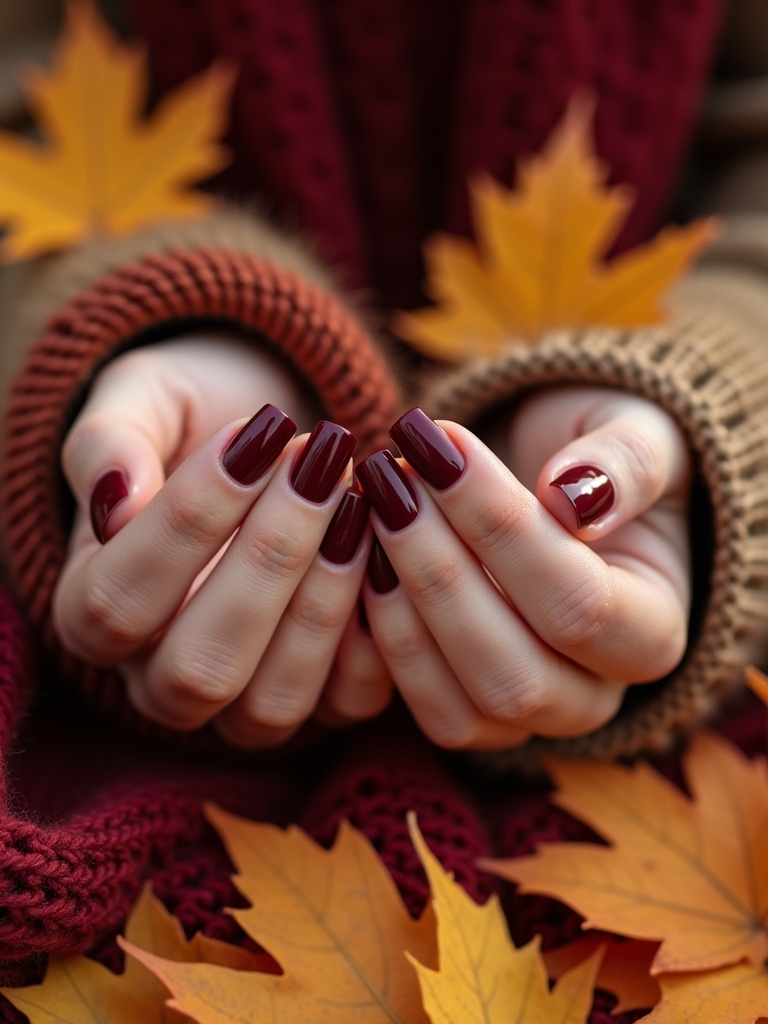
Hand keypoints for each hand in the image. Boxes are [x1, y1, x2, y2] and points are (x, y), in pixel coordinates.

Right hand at [52, 335, 391, 745]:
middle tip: (319, 463)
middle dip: (268, 561)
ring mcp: (240, 702)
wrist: (263, 441)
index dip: (186, 524)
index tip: (251, 434)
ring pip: (272, 703)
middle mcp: (158, 678)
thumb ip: (109, 443)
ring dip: (324, 600)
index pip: (116, 603)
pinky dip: (378, 630)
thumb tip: (115, 498)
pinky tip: (387, 548)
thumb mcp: (140, 404)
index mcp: (91, 612)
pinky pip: (349, 701)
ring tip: (357, 501)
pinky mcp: (321, 702)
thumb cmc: (189, 420)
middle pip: (198, 668)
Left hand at [355, 389, 691, 749]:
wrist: (565, 494)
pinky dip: (385, 644)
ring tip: (372, 508)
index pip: (580, 603)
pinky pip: (428, 711)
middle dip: (440, 571)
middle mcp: (598, 694)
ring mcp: (532, 717)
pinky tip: (362, 560)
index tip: (441, 443)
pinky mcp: (474, 718)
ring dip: (402, 606)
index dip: (502, 527)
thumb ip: (623, 460)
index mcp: (655, 629)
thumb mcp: (635, 434)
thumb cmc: (600, 462)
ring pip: (465, 707)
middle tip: (391, 475)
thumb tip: (573, 495)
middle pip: (516, 674)